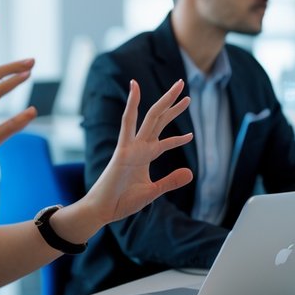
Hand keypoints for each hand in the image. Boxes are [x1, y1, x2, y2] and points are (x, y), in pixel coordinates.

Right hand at [81, 80, 193, 223]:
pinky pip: (127, 121)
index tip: (192, 135)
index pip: (165, 140)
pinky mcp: (122, 148)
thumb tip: (191, 173)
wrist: (102, 210)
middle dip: (172, 104)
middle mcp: (139, 146)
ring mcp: (131, 145)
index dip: (179, 138)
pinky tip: (135, 88)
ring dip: (165, 101)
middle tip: (185, 88)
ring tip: (179, 85)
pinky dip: (131, 104)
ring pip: (151, 117)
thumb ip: (170, 181)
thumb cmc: (122, 201)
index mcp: (145, 156)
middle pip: (159, 120)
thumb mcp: (152, 192)